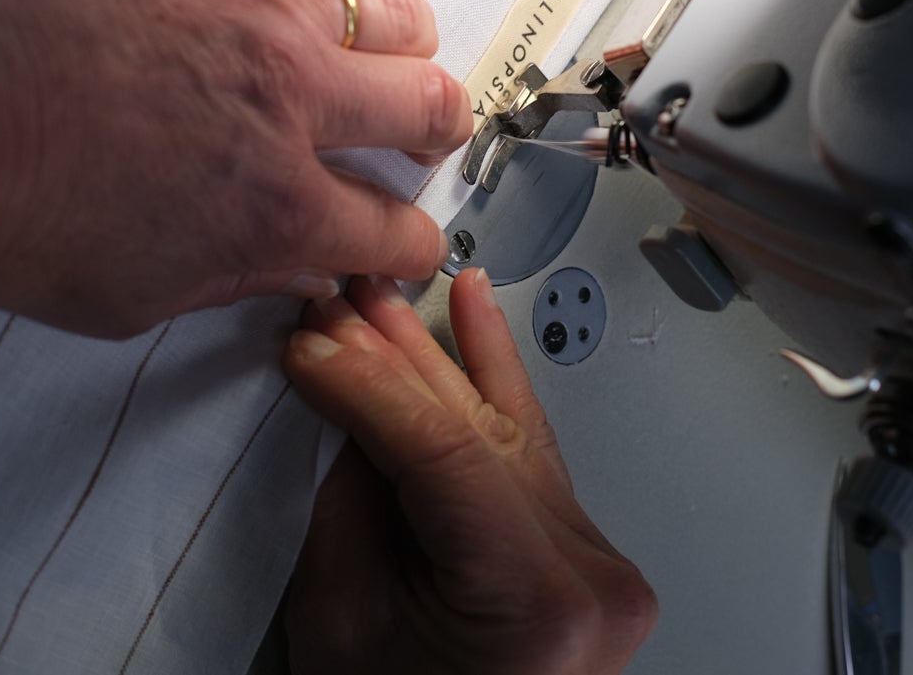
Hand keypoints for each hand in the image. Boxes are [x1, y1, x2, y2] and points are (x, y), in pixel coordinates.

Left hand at [0, 0, 471, 336]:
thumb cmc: (6, 211)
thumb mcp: (121, 298)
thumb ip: (228, 284)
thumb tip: (298, 278)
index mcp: (276, 209)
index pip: (391, 233)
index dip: (409, 249)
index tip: (400, 247)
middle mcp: (293, 105)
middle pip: (423, 105)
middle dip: (437, 130)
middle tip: (418, 138)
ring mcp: (258, 11)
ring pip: (389, 8)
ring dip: (409, 36)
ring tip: (402, 46)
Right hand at [283, 269, 657, 674]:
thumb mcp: (341, 621)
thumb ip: (348, 500)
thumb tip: (344, 389)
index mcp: (539, 604)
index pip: (446, 455)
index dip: (368, 388)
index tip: (310, 346)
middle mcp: (592, 577)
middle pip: (481, 432)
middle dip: (396, 361)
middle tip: (338, 303)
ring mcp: (602, 565)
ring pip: (509, 430)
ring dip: (441, 357)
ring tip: (392, 291)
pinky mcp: (588, 555)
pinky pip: (532, 456)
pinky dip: (497, 386)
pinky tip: (478, 316)